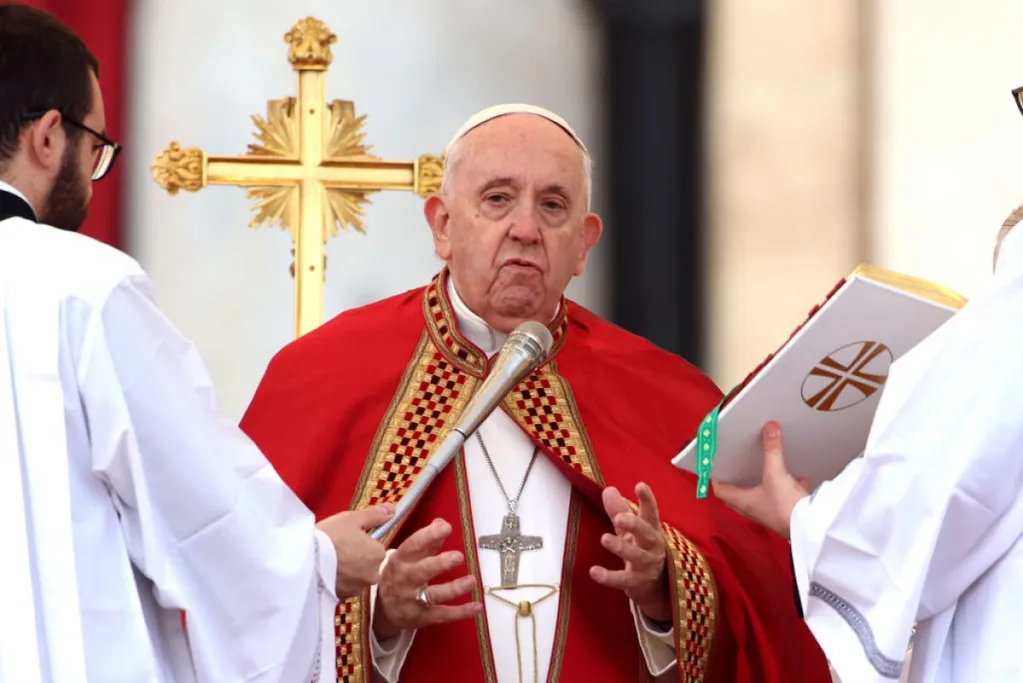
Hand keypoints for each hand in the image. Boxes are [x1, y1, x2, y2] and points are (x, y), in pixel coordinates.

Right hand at [317, 504, 392, 598]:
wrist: (305, 562)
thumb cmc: (330, 537)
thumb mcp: (353, 519)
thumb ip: (375, 515)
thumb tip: (392, 509)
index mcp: (378, 554)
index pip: (376, 547)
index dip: (362, 541)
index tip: (348, 537)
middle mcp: (372, 574)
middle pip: (368, 563)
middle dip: (356, 557)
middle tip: (337, 548)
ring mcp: (357, 588)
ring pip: (356, 576)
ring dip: (347, 570)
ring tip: (329, 560)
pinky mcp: (342, 597)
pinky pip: (344, 587)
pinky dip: (338, 580)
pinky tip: (326, 572)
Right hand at [373, 518, 482, 640]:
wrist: (382, 608)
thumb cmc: (400, 575)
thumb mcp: (407, 557)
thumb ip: (427, 540)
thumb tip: (441, 523)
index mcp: (400, 560)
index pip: (413, 546)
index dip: (429, 535)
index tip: (446, 527)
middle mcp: (405, 580)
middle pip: (421, 571)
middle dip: (440, 564)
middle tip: (458, 557)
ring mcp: (412, 600)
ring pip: (433, 595)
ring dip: (453, 588)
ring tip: (471, 580)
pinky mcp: (422, 617)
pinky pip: (442, 615)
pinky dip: (460, 612)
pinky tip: (477, 606)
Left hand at [590, 483, 671, 621]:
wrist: (655, 586)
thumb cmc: (641, 549)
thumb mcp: (631, 530)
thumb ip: (619, 510)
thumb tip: (608, 489)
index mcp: (651, 529)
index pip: (651, 512)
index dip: (647, 499)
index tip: (640, 485)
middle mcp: (652, 546)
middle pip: (646, 533)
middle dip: (634, 524)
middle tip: (620, 517)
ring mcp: (646, 565)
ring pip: (635, 555)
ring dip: (620, 547)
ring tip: (604, 538)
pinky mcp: (636, 582)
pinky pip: (622, 580)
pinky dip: (608, 577)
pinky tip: (594, 571)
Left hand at [713, 421, 810, 538]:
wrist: (811, 530)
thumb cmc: (786, 509)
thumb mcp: (776, 474)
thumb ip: (772, 451)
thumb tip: (769, 428)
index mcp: (743, 501)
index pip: (721, 490)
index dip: (716, 478)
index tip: (716, 466)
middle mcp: (753, 509)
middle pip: (738, 493)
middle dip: (738, 479)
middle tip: (737, 464)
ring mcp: (770, 512)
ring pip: (761, 495)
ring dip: (762, 483)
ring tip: (764, 467)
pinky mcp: (786, 513)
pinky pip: (784, 498)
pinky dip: (789, 487)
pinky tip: (799, 478)